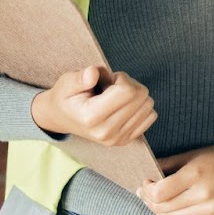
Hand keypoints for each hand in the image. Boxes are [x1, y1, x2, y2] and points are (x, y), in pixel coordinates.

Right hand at [30, 67, 155, 145]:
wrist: (62, 118)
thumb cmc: (67, 96)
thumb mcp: (67, 82)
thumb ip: (80, 77)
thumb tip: (93, 73)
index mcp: (91, 118)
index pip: (127, 91)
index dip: (121, 78)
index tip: (109, 79)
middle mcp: (106, 132)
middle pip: (140, 97)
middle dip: (129, 84)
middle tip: (112, 87)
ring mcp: (117, 139)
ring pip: (148, 105)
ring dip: (135, 95)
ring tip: (115, 97)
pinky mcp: (125, 140)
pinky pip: (150, 116)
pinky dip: (141, 106)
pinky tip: (123, 106)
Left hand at [139, 139, 213, 214]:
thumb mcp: (195, 153)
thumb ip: (169, 163)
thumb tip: (148, 172)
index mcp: (196, 174)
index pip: (160, 193)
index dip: (146, 190)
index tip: (145, 183)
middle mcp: (203, 195)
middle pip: (163, 208)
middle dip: (149, 201)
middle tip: (146, 192)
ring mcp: (210, 209)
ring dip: (160, 211)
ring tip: (157, 201)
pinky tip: (172, 209)